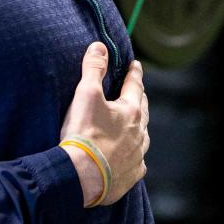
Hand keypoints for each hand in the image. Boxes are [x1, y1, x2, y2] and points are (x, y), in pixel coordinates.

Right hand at [60, 43, 149, 207]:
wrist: (81, 176)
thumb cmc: (84, 134)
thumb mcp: (85, 95)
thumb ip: (93, 69)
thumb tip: (99, 46)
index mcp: (131, 111)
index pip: (135, 86)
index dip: (135, 73)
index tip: (136, 65)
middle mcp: (139, 133)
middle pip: (142, 111)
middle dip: (139, 99)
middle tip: (136, 92)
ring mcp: (137, 156)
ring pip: (142, 137)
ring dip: (138, 129)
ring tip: (133, 126)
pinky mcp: (131, 175)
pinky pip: (137, 163)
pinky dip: (133, 156)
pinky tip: (130, 158)